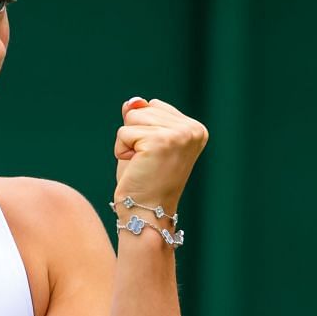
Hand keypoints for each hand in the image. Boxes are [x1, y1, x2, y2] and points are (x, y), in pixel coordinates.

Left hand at [113, 96, 208, 211]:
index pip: (154, 106)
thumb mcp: (143, 141)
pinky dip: (121, 150)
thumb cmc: (144, 181)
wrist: (147, 213)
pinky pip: (124, 132)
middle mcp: (192, 129)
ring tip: (142, 164)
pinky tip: (136, 167)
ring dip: (128, 142)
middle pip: (143, 108)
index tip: (155, 156)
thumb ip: (141, 117)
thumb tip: (133, 101)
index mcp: (195, 128)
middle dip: (135, 134)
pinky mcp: (161, 141)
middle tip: (147, 162)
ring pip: (133, 117)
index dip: (144, 130)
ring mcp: (179, 134)